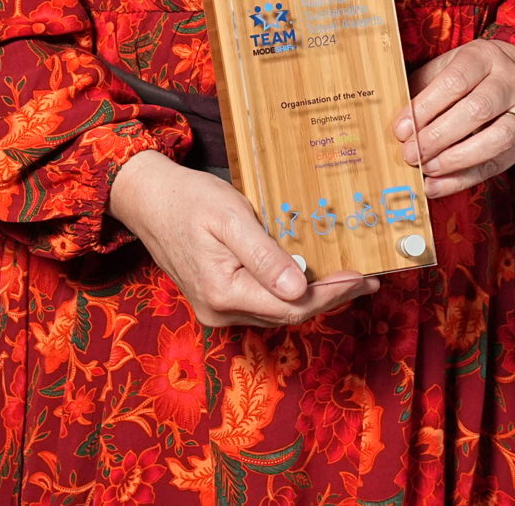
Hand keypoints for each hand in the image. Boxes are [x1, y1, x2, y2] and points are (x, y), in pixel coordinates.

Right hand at [108, 151, 374, 327]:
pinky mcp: (217, 302)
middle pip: (289, 314)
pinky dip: (290, 294)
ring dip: (313, 298)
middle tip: (366, 279)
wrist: (148, 200)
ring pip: (277, 312)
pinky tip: (309, 278)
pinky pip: (262, 304)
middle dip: (330, 297)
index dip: (333, 294)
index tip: (364, 278)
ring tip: (346, 277)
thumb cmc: (189, 200)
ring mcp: (217, 310)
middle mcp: (220, 311)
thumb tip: (299, 291)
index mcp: (225, 292)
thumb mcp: (230, 218)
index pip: (293, 306)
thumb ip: (264, 256)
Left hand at [392, 39, 514, 199]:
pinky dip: (463, 179)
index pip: (455, 81)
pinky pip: (496, 165)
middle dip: (439, 136)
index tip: (401, 128)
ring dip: (456, 159)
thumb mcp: (445, 67)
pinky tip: (437, 185)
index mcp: (484, 57)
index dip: (426, 107)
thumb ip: (422, 89)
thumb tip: (399, 125)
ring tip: (426, 168)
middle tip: (411, 153)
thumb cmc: (471, 75)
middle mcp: (509, 82)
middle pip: (478, 110)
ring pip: (497, 139)